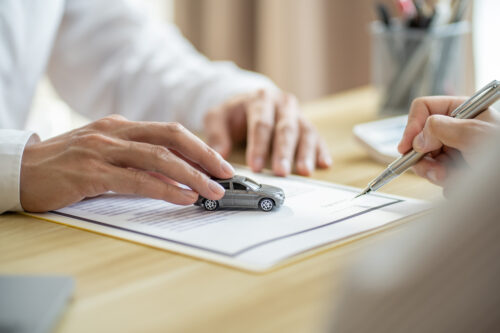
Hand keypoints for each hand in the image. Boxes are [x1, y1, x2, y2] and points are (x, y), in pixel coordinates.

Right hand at [20, 115, 233, 211]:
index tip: (219, 163)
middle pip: (171, 137)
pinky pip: (137, 180)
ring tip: (212, 190)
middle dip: (204, 155)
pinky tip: (183, 197)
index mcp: (121, 126)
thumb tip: (175, 174)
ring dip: (191, 175)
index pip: (170, 131)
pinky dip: (165, 189)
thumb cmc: (66, 164)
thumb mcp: (106, 153)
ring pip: (158, 158)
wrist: (21, 170)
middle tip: (226, 173)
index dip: (200, 146)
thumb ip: (138, 160)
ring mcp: (102, 150)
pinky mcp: (91, 173)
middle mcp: (115, 132)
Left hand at [204, 89, 331, 176]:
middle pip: (285, 128)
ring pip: (305, 132)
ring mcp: (297, 114)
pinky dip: (322, 151)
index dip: (258, 146)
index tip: (254, 166)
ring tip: (305, 171)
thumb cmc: (234, 113)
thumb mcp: (217, 117)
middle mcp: (282, 104)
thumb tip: (219, 156)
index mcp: (260, 99)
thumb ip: (216, 135)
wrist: (250, 101)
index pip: (261, 124)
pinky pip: (317, 137)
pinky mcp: (306, 124)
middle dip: (283, 152)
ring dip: (306, 153)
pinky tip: (325, 164)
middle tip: (281, 172)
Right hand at [398, 96, 499, 186]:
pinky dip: (445, 183)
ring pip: (427, 159)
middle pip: (420, 137)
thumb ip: (442, 130)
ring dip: (434, 172)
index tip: (407, 146)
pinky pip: (439, 176)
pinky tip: (460, 183)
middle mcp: (457, 129)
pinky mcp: (458, 169)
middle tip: (433, 169)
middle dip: (423, 156)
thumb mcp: (475, 134)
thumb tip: (417, 138)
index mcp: (462, 111)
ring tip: (450, 178)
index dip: (412, 126)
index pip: (424, 108)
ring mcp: (456, 149)